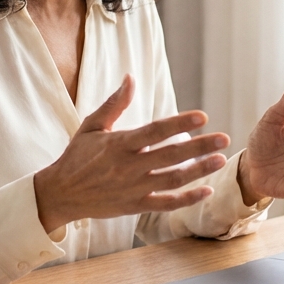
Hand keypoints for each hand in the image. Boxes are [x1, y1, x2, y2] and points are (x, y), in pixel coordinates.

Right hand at [33, 75, 230, 231]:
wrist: (60, 193)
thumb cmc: (76, 157)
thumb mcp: (92, 126)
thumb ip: (114, 103)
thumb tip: (130, 77)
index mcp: (119, 144)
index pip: (155, 131)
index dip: (180, 122)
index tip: (203, 116)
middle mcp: (129, 166)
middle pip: (171, 155)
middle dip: (199, 146)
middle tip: (223, 138)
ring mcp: (133, 188)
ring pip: (173, 179)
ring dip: (198, 170)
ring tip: (219, 160)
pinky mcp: (134, 206)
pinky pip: (165, 204)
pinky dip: (186, 199)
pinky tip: (205, 190)